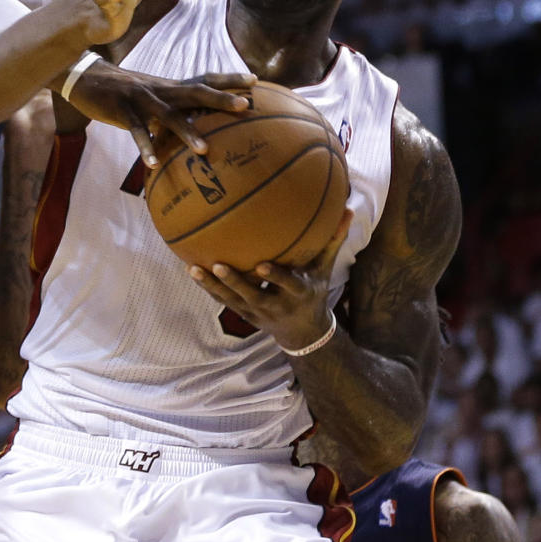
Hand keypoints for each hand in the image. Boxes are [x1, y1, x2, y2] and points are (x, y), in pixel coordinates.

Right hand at [67, 67, 255, 165]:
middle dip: (221, 98)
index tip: (256, 82)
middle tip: (245, 106)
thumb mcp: (152, 96)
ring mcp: (142, 98)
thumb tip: (197, 128)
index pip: (205, 78)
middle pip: (196, 91)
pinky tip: (152, 164)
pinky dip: (144, 146)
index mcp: (170, 86)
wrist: (86, 78)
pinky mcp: (123, 110)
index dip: (230, 79)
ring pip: (169, 114)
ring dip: (187, 131)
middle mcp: (161, 89)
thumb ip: (173, 108)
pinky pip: (136, 130)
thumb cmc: (125, 92)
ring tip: (204, 149)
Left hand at [188, 209, 352, 354]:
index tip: (261, 264)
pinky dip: (208, 289)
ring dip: (212, 286)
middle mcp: (276, 304)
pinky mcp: (243, 315)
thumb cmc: (313, 291)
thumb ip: (332, 241)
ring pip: (232, 300)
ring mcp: (257, 312)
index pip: (287, 285)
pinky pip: (223, 302)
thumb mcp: (325, 270)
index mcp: (298, 293)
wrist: (303, 331)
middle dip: (235, 282)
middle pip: (252, 295)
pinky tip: (192, 270)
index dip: (275, 277)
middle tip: (218, 265)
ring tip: (193, 269)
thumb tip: (348, 210)